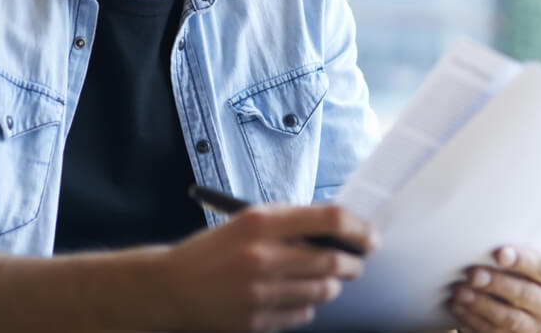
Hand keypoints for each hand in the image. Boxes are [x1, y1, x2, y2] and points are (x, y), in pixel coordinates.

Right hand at [159, 204, 379, 331]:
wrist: (169, 289)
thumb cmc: (212, 251)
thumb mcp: (246, 222)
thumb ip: (288, 220)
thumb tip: (334, 226)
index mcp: (261, 223)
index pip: (328, 218)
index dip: (358, 227)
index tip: (370, 236)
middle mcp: (263, 257)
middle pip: (333, 260)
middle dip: (353, 263)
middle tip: (356, 263)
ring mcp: (260, 293)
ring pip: (323, 291)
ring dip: (331, 285)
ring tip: (323, 279)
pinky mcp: (257, 322)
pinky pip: (302, 316)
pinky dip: (305, 307)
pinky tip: (290, 298)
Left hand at [448, 246, 540, 332]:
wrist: (504, 298)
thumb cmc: (508, 270)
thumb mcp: (514, 259)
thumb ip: (506, 254)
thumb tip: (481, 246)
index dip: (522, 260)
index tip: (499, 253)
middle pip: (526, 294)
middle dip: (496, 283)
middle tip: (472, 274)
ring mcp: (534, 327)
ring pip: (509, 318)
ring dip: (480, 304)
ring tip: (459, 291)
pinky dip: (472, 319)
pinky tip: (457, 306)